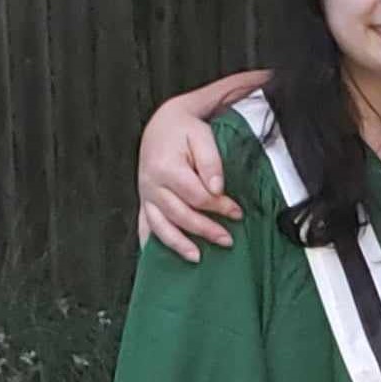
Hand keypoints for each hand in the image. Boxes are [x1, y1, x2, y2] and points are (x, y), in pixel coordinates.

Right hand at [137, 100, 241, 261]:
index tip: (237, 213)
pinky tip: (157, 258)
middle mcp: (151, 184)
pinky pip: (144, 225)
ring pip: (160, 225)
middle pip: (180, 214)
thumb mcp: (202, 135)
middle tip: (227, 240)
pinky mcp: (144, 200)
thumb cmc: (184, 128)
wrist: (163, 122)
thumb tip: (217, 188)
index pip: (196, 196)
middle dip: (205, 230)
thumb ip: (211, 162)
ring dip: (179, 244)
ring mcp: (145, 194)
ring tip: (197, 257)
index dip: (218, 207)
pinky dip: (150, 242)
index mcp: (166, 167)